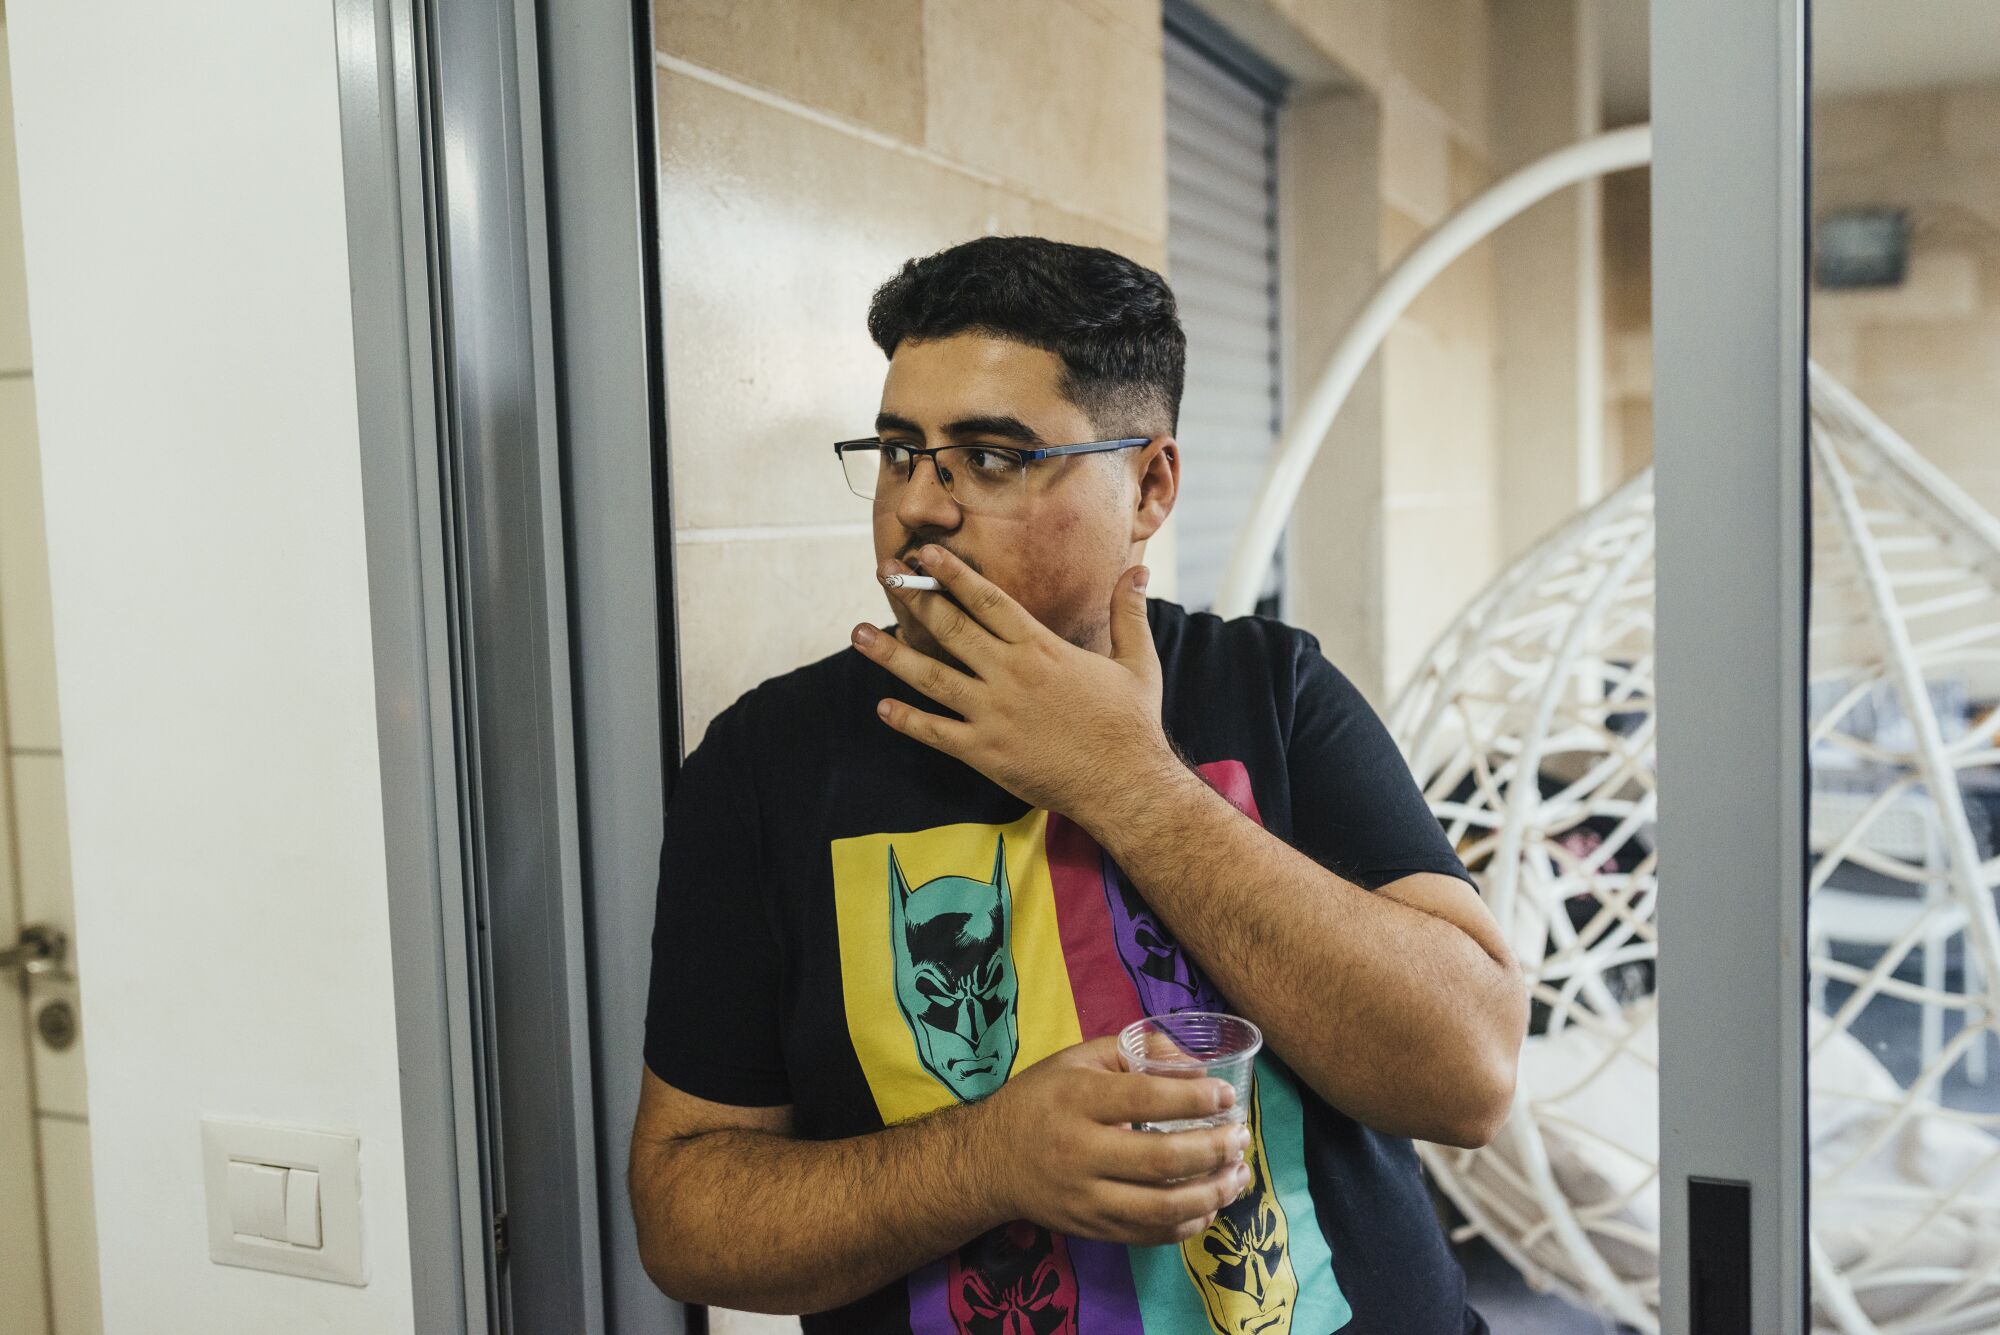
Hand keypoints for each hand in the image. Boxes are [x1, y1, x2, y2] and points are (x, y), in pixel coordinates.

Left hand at [853, 546, 1180, 822]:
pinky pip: (936, 732)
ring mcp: (993, 714)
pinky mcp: (985, 751)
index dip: (952, 574)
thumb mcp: (1137, 660)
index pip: (987, 600)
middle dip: (914, 598)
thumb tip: (1137, 570)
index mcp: (1040, 648)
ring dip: (892, 655)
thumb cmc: (1131, 722)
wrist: (1125, 783)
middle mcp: (1010, 674)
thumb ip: (1127, 612)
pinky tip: (883, 707)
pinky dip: (908, 720)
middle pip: (951, 628)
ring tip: (859, 635)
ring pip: (931, 677)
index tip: (923, 554)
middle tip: (882, 574)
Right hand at [968, 1037, 1251, 1246]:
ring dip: (1212, 1192)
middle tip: (1240, 1137)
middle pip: (1161, 1158)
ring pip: (1161, 1206)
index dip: (1194, 1099)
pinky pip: (1149, 1234)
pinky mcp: (1091, 1228)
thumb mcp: (1077, 1059)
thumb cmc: (1040, 1100)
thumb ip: (1134, 1052)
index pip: (1144, 1099)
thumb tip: (1194, 1063)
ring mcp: (1085, 1197)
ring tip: (1238, 1175)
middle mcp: (1079, 1151)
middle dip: (1214, 1149)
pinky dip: (1188, 1223)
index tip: (1226, 1096)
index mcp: (1077, 1099)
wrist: (989, 1161)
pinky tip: (1210, 1205)